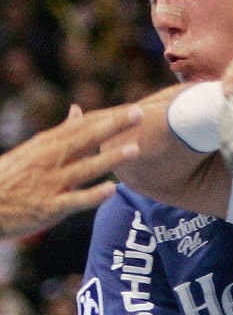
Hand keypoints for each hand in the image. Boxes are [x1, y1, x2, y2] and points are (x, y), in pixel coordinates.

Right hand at [0, 103, 141, 237]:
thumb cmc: (11, 176)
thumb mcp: (35, 149)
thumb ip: (62, 132)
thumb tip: (78, 111)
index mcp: (49, 144)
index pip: (84, 126)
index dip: (109, 117)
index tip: (134, 107)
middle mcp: (52, 160)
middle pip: (86, 139)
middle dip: (113, 126)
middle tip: (139, 113)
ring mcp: (51, 183)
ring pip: (85, 168)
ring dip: (109, 158)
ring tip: (134, 149)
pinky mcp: (49, 207)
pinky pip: (74, 201)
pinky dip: (93, 195)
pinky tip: (113, 190)